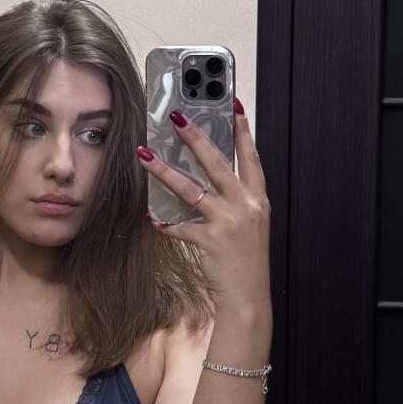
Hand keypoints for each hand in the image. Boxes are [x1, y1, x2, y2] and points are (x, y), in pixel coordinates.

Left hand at [137, 101, 271, 310]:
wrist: (248, 297)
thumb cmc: (245, 260)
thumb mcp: (249, 224)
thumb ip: (234, 199)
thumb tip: (208, 177)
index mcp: (257, 199)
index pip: (251, 157)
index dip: (242, 130)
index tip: (233, 106)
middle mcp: (246, 206)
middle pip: (217, 163)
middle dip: (195, 137)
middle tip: (177, 118)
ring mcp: (229, 223)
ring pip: (191, 190)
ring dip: (164, 171)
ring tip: (144, 154)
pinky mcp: (211, 241)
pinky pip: (180, 227)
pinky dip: (166, 223)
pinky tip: (152, 217)